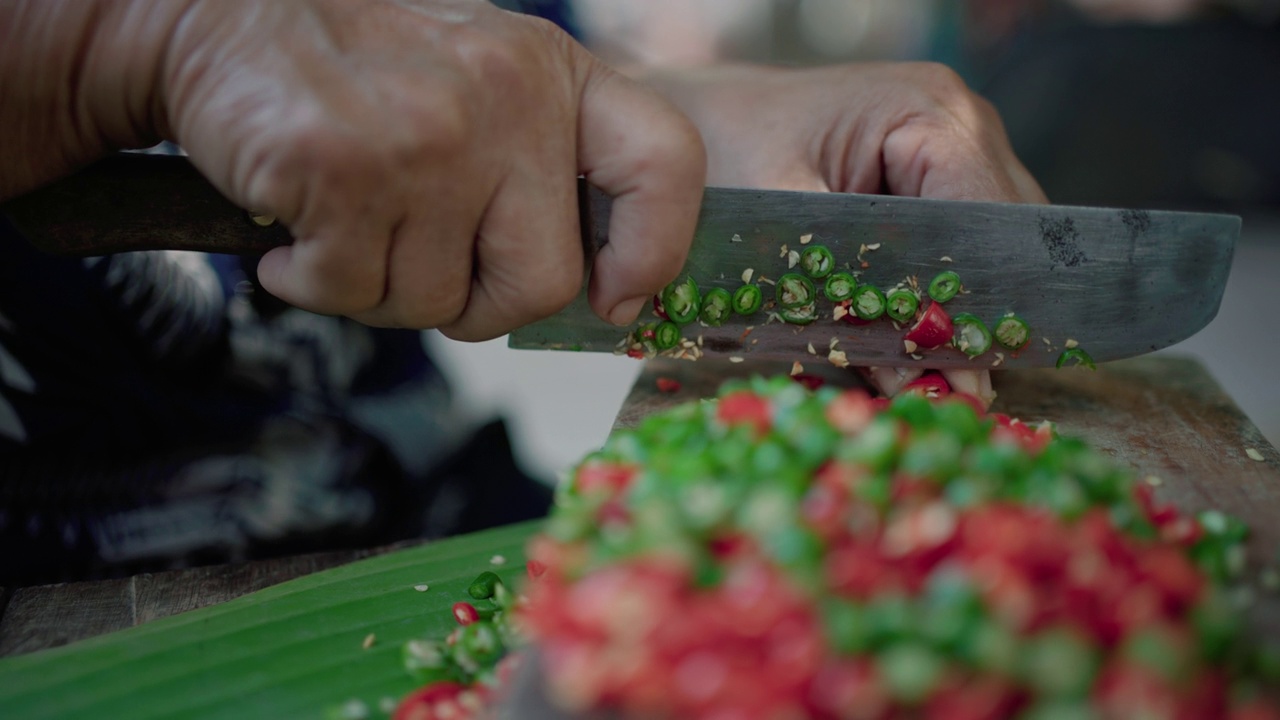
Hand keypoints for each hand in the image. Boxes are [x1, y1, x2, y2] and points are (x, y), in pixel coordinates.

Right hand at [4, 0, 705, 338]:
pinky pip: (351, 291)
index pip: (664, 164)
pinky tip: (298, 230)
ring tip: (347, 223)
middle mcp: (506, 96)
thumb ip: (542, 161)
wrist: (215, 21)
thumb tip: (595, 285)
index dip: (655, 250)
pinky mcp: (346, 168)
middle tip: (423, 270)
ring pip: (434, 302)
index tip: (615, 294)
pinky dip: (314, 282)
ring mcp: (429, 133)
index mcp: (554, 74)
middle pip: (545, 282)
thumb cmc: (361, 69)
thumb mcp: (480, 80)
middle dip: (479, 306)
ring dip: (380, 291)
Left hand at [641, 62, 1047, 404]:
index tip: (959, 378)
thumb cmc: (714, 152)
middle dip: (968, 320)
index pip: (987, 223)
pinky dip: (925, 301)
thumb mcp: (775, 234)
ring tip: (920, 379)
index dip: (976, 305)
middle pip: (1000, 243)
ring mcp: (948, 152)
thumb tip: (918, 386)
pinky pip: (950, 253)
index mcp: (928, 112)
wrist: (672, 121)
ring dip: (950, 316)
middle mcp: (957, 124)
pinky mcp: (924, 184)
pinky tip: (901, 348)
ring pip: (984, 255)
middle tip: (941, 394)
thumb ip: (847, 307)